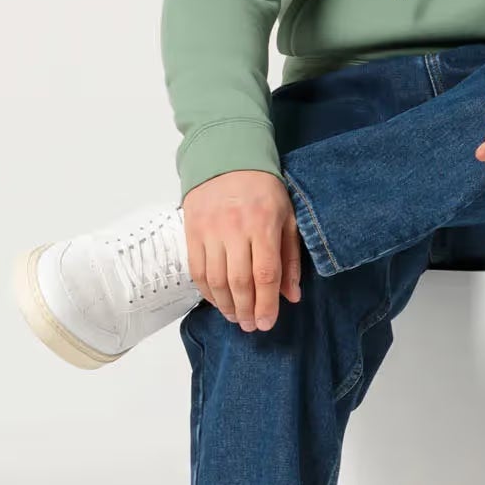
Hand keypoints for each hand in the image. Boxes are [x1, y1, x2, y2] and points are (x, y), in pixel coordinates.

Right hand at [183, 169, 301, 332]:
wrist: (226, 158)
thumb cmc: (264, 189)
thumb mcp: (288, 217)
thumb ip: (290, 257)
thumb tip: (292, 295)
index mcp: (263, 224)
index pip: (265, 273)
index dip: (266, 303)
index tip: (268, 323)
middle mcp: (234, 229)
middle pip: (238, 282)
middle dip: (246, 310)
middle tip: (252, 326)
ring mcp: (210, 231)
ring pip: (215, 280)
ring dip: (226, 306)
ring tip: (237, 317)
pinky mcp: (191, 232)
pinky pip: (197, 270)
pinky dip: (207, 291)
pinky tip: (218, 301)